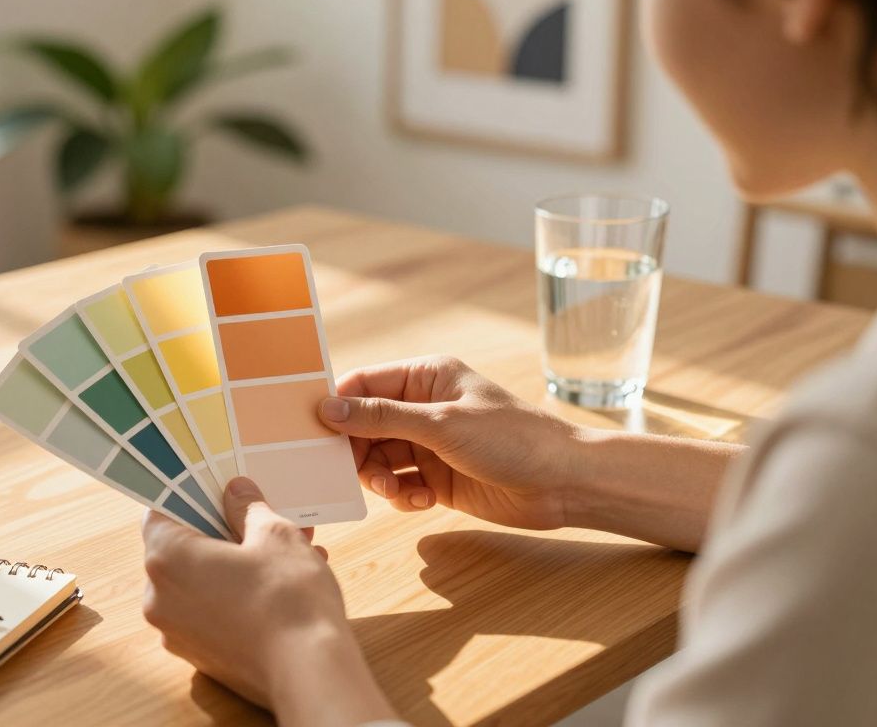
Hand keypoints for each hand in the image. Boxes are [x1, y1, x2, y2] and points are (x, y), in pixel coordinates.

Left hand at [141, 478, 394, 725]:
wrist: (309, 674)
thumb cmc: (287, 598)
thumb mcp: (274, 534)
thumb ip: (247, 507)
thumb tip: (235, 491)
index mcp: (166, 558)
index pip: (160, 512)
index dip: (190, 497)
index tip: (218, 491)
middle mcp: (159, 598)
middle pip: (183, 549)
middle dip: (226, 531)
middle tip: (264, 520)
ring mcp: (177, 632)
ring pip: (203, 582)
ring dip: (239, 563)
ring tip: (292, 551)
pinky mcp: (200, 656)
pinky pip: (213, 612)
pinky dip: (239, 595)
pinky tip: (285, 586)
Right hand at [318, 355, 585, 530]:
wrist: (564, 484)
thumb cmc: (513, 439)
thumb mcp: (442, 424)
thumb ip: (382, 417)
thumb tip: (328, 408)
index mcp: (426, 376)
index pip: (363, 384)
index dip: (337, 405)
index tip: (312, 432)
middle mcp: (423, 406)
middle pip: (364, 425)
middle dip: (357, 451)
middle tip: (356, 472)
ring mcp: (430, 443)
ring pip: (379, 458)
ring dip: (379, 477)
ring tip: (396, 490)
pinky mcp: (438, 477)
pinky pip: (400, 484)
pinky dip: (402, 495)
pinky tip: (423, 500)